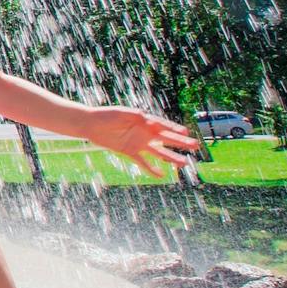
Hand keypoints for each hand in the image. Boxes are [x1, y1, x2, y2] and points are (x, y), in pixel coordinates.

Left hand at [84, 106, 199, 176]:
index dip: (174, 129)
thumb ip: (134, 115)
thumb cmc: (106, 115)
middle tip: (195, 146)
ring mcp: (138, 143)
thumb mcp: (121, 113)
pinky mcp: (130, 152)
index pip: (163, 125)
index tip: (186, 133)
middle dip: (180, 142)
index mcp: (144, 121)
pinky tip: (161, 175)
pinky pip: (143, 162)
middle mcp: (144, 133)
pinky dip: (151, 169)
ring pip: (159, 152)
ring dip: (171, 157)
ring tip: (184, 164)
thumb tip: (144, 116)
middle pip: (166, 138)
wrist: (91, 125)